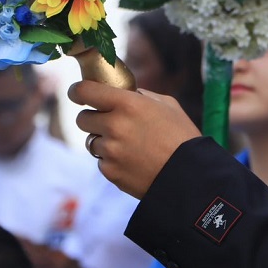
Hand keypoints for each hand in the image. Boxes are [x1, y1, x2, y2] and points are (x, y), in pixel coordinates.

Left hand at [68, 81, 200, 198]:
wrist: (191, 176)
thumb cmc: (182, 136)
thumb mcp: (167, 105)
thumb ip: (140, 96)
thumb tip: (122, 92)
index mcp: (127, 103)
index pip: (85, 91)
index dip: (77, 91)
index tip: (77, 93)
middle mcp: (114, 125)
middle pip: (82, 118)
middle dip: (93, 119)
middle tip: (109, 122)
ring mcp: (110, 150)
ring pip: (91, 141)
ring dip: (103, 141)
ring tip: (129, 146)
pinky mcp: (110, 172)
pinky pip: (101, 161)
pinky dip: (112, 161)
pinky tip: (133, 162)